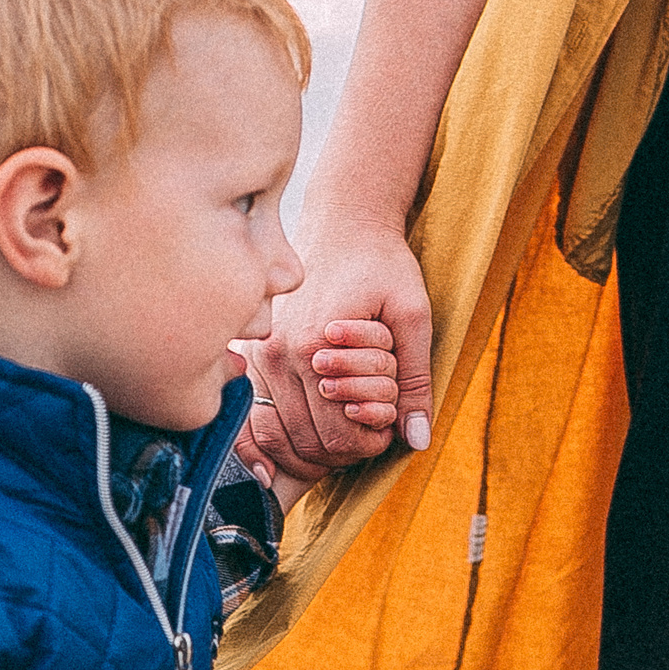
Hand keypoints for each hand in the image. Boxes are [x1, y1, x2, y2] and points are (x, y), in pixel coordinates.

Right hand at [247, 213, 433, 469]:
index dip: (369, 445)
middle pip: (307, 442)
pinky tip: (293, 443)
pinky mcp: (252, 351)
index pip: (338, 435)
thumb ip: (415, 381)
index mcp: (315, 348)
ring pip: (278, 434)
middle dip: (344, 448)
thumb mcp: (413, 317)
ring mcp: (259, 353)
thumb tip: (416, 439)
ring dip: (313, 444)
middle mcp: (278, 354)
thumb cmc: (382, 264)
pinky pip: (254, 414)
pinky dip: (276, 435)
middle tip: (371, 430)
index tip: (387, 430)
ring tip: (346, 423)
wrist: (344, 221)